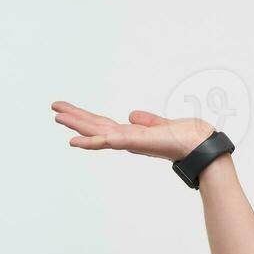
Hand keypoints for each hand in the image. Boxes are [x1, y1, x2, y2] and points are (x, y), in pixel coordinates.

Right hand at [51, 101, 215, 161]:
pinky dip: (89, 142)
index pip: (103, 124)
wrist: (200, 145)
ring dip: (75, 124)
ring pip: (95, 132)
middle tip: (54, 108)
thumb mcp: (162, 124)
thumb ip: (147, 121)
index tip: (69, 110)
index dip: (86, 118)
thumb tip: (132, 115)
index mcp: (132, 134)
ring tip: (56, 115)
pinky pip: (106, 142)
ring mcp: (127, 141)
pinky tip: (73, 141)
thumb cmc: (187, 137)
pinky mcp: (132, 142)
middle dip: (74, 117)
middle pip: (94, 126)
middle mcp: (127, 139)